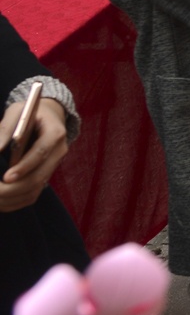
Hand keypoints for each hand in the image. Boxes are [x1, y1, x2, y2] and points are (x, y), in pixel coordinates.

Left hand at [0, 94, 67, 212]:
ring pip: (35, 189)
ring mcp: (53, 166)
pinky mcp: (46, 175)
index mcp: (55, 134)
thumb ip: (5, 130)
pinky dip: (15, 201)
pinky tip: (1, 202)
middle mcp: (59, 152)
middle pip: (38, 178)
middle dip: (14, 189)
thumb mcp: (17, 112)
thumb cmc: (30, 112)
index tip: (6, 177)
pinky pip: (33, 194)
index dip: (23, 167)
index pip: (40, 154)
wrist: (47, 116)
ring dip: (12, 198)